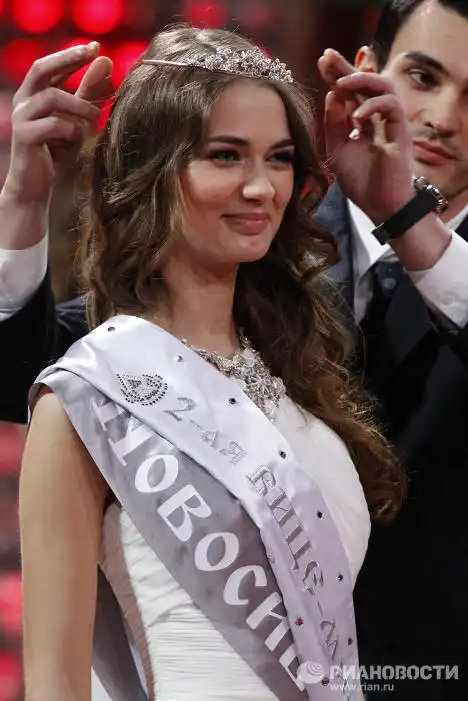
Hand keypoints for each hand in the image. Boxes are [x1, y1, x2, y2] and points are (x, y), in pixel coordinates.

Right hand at [4, 43, 112, 204]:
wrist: (36, 188)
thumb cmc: (55, 153)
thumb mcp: (77, 119)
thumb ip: (88, 92)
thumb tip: (106, 61)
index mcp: (33, 95)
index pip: (50, 65)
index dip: (71, 54)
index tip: (96, 47)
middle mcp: (23, 101)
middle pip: (41, 68)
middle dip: (68, 59)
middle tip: (91, 54)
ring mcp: (21, 118)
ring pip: (52, 97)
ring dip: (79, 105)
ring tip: (95, 117)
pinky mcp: (24, 136)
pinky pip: (53, 124)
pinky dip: (71, 130)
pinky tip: (77, 139)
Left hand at [318, 51, 414, 223]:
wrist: (380, 207)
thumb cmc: (361, 183)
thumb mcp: (337, 152)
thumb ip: (333, 125)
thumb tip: (331, 95)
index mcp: (362, 122)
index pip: (350, 92)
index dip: (337, 75)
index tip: (322, 61)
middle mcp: (378, 118)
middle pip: (366, 82)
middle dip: (346, 67)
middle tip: (328, 56)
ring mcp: (391, 123)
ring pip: (383, 86)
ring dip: (361, 80)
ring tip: (340, 85)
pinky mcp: (401, 132)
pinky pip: (391, 107)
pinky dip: (372, 106)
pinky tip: (355, 117)